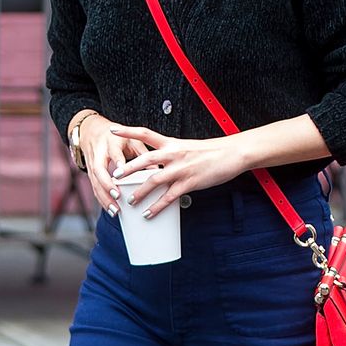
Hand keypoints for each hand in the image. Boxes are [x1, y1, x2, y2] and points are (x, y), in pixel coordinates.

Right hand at [77, 116, 151, 215]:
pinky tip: (110, 210)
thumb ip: (143, 154)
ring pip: (94, 182)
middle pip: (99, 170)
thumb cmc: (117, 138)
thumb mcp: (132, 140)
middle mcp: (99, 153)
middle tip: (117, 197)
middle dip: (107, 185)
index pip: (114, 152)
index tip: (121, 173)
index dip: (117, 162)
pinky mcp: (89, 172)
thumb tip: (158, 170)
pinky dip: (102, 200)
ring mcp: (92, 163)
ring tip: (115, 211)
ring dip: (104, 197)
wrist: (92, 132)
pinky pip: (94, 188)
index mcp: (111, 142)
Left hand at [104, 125, 248, 217]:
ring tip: (130, 201)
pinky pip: (169, 197)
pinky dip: (157, 207)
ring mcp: (181, 169)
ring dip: (139, 192)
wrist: (232, 153)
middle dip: (128, 169)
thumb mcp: (187, 147)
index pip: (145, 133)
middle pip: (145, 159)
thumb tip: (159, 165)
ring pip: (154, 180)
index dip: (128, 131)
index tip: (113, 131)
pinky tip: (149, 214)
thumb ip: (172, 155)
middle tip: (115, 176)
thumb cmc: (211, 151)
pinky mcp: (190, 183)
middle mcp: (174, 154)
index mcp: (172, 143)